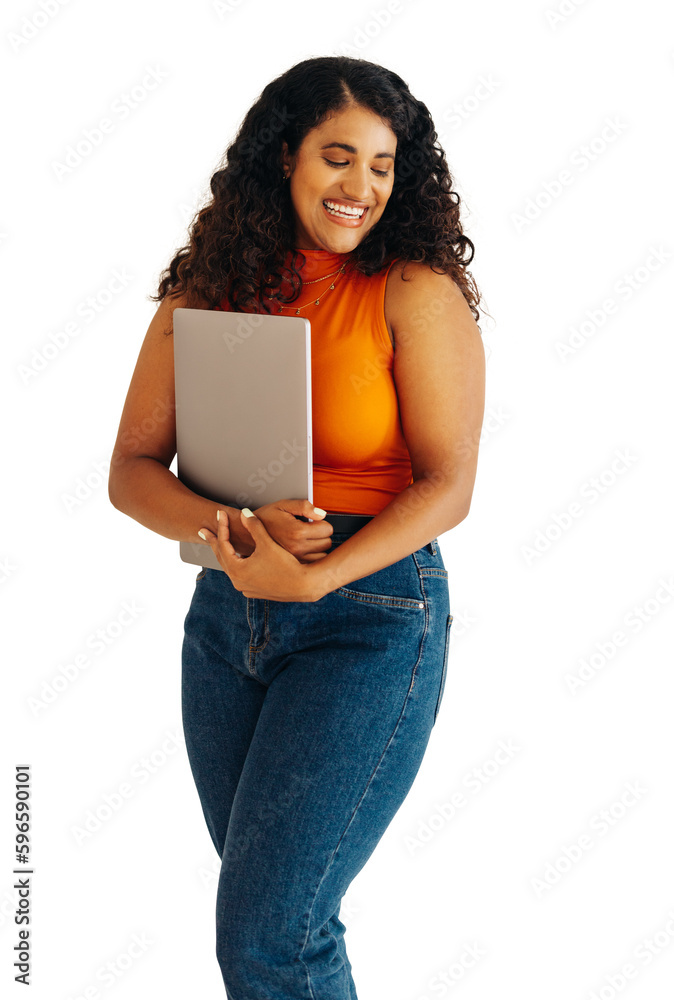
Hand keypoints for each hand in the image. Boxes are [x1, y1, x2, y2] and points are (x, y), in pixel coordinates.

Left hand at [198, 508, 319, 601]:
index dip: (222, 527)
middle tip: (205, 531)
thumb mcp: (268, 543)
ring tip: (220, 544)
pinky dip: (236, 563)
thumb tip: (244, 512)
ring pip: (231, 567)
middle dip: (214, 542)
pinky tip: (238, 560)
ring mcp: (245, 587)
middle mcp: (238, 581)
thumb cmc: (286, 564)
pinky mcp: (254, 591)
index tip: (220, 514)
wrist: (303, 585)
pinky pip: (240, 574)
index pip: (223, 544)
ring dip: (225, 553)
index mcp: (237, 569)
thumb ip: (254, 526)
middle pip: (222, 557)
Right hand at [251, 498, 332, 562]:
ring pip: (322, 555)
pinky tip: (303, 550)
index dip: (322, 523)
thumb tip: (322, 514)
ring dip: (318, 548)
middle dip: (321, 535)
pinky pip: (313, 564)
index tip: (313, 522)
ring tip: (306, 540)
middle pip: (327, 543)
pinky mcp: (294, 567)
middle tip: (309, 530)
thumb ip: (304, 506)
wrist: (248, 535)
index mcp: (297, 532)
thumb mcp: (283, 505)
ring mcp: (296, 560)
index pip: (327, 529)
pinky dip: (312, 558)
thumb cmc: (266, 518)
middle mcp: (298, 548)